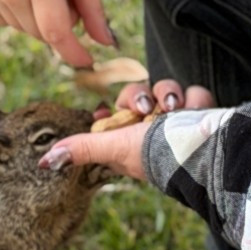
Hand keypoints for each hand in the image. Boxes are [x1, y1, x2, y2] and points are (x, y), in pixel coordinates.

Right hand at [0, 0, 113, 70]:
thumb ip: (93, 8)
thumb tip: (106, 44)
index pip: (56, 34)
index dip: (74, 53)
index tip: (87, 61)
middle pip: (40, 33)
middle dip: (59, 23)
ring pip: (21, 27)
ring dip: (37, 16)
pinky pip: (1, 18)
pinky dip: (16, 10)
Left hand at [45, 80, 215, 183]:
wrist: (206, 152)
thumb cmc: (157, 154)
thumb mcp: (115, 148)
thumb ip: (83, 149)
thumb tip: (44, 160)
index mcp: (131, 139)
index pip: (116, 112)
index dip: (114, 105)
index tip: (110, 106)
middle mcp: (154, 129)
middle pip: (139, 94)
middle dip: (141, 95)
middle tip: (146, 106)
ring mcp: (179, 119)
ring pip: (166, 89)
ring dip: (169, 94)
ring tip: (175, 108)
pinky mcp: (202, 111)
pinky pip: (193, 92)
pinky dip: (195, 99)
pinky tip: (195, 110)